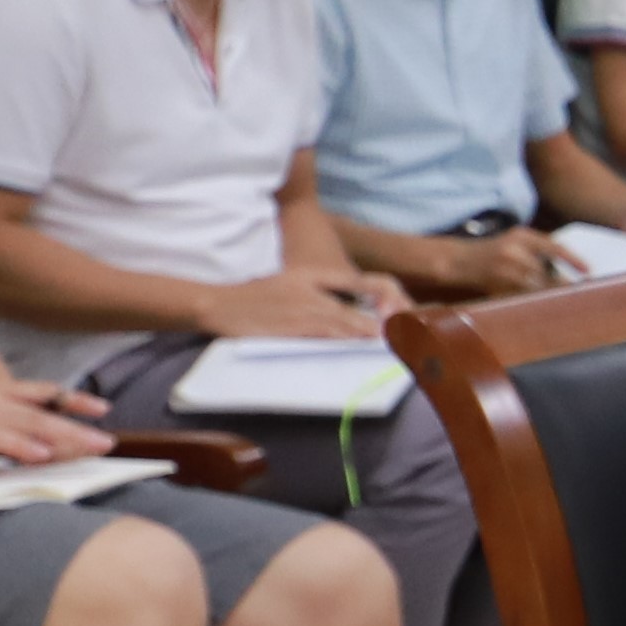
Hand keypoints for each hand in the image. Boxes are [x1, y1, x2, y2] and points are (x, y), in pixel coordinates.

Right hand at [0, 376, 113, 468]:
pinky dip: (25, 447)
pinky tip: (44, 456)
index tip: (102, 407)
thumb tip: (23, 439)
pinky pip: (2, 439)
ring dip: (66, 437)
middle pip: (45, 409)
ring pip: (33, 424)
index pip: (42, 391)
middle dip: (80, 425)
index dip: (73, 399)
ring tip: (93, 448)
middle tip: (108, 440)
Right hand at [197, 269, 392, 339]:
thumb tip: (354, 316)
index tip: (402, 314)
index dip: (388, 296)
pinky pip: (326, 335)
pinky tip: (360, 349)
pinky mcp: (292, 327)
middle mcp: (313, 289)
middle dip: (385, 323)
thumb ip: (323, 293)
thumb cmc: (255, 298)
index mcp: (314, 275)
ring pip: (346, 322)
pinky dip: (345, 342)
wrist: (218, 304)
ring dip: (370, 335)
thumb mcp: (291, 284)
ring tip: (393, 346)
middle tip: (407, 337)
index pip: (364, 282)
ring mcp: (303, 308)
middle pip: (360, 305)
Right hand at [443, 226, 570, 298]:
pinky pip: (523, 294)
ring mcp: (506, 267)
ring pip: (537, 285)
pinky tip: (541, 302)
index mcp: (522, 235)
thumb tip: (567, 265)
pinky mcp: (498, 283)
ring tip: (563, 299)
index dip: (573, 259)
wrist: (459, 260)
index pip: (554, 246)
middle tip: (579, 290)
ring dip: (550, 292)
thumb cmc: (493, 250)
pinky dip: (533, 298)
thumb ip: (538, 249)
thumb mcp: (515, 241)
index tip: (589, 270)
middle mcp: (515, 249)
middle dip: (563, 282)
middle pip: (548, 270)